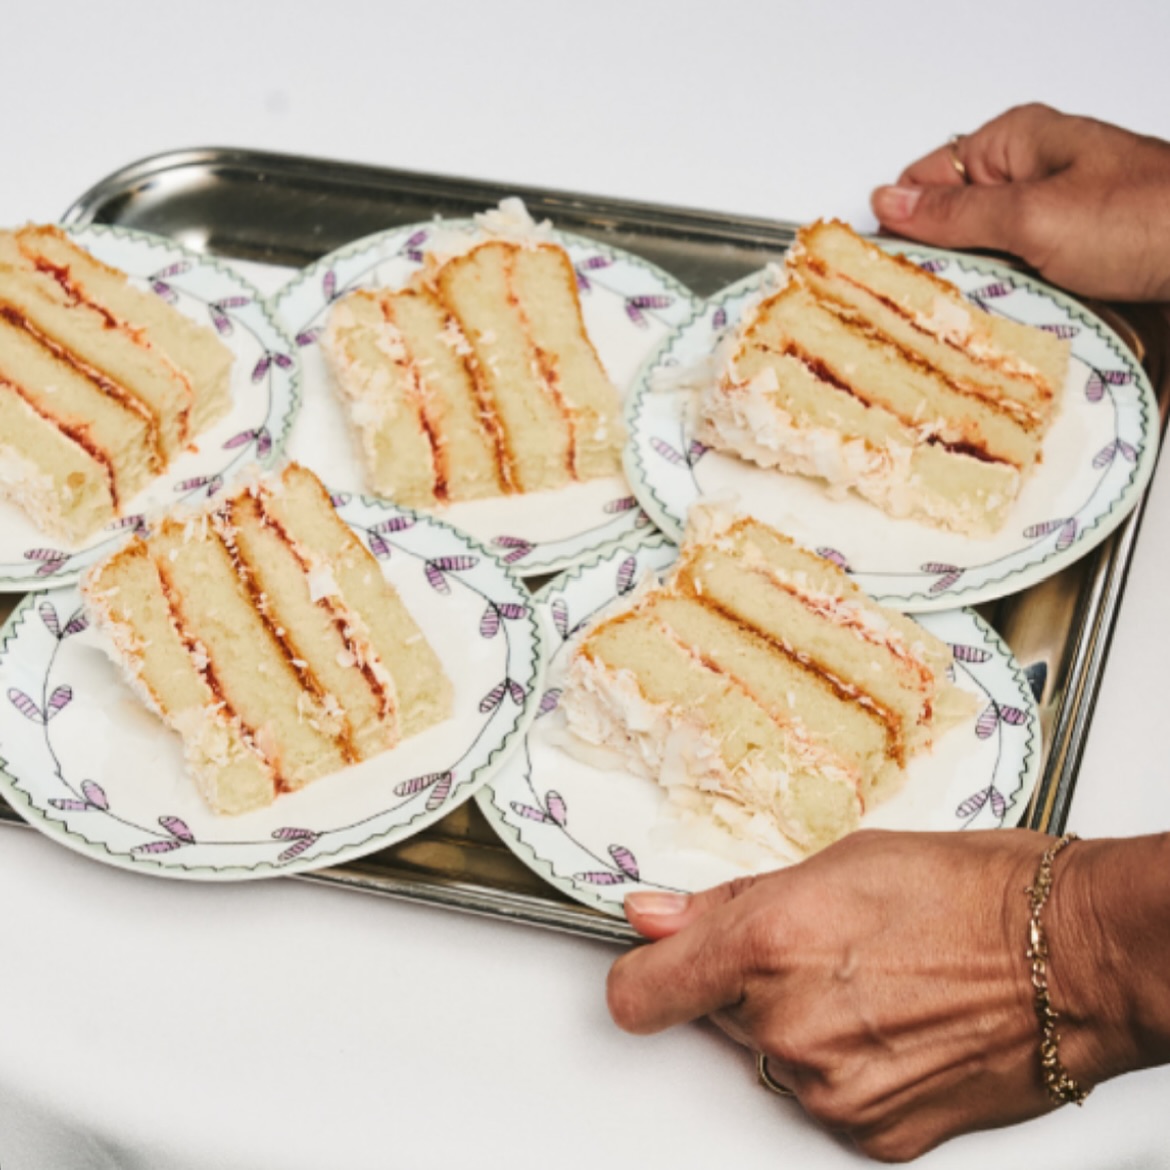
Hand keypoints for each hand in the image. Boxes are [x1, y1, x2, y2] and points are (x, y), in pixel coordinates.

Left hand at [607, 829, 1127, 1162]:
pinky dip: (848, 1066)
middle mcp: (787, 1028)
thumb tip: (653, 917)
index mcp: (765, 945)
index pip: (639, 994)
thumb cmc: (970, 891)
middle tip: (818, 948)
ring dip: (802, 1025)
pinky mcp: (873, 1133)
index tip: (657, 965)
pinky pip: (826, 1097)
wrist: (1074, 956)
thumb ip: (730, 901)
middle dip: (748, 986)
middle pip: (716, 1018)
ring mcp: (831, 1090)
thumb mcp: (838, 861)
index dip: (644, 976)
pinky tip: (897, 1024)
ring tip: (874, 981)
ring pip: (774, 1056)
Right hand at [870, 104, 1169, 302]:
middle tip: (929, 307)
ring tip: (970, 326)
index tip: (884, 271)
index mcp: (1014, 145)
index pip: (925, 182)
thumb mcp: (1032, 215)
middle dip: (938, 270)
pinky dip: (1010, 313)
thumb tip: (888, 203)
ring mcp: (1053, 226)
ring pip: (983, 268)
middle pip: (952, 230)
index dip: (902, 227)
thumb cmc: (1147, 222)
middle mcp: (1031, 180)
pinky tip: (1006, 332)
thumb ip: (954, 214)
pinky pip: (1019, 292)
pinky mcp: (1072, 267)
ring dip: (975, 299)